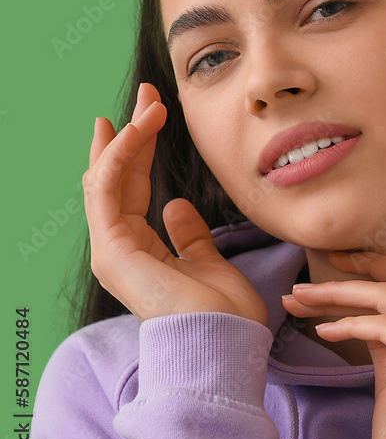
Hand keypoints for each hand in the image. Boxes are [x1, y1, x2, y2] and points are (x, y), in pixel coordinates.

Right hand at [83, 82, 269, 325]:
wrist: (225, 341)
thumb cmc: (224, 313)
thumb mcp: (210, 263)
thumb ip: (190, 236)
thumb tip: (178, 206)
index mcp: (141, 251)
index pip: (133, 191)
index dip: (140, 152)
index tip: (150, 118)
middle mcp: (120, 249)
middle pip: (116, 179)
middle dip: (130, 135)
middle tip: (146, 97)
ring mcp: (112, 250)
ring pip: (107, 179)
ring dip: (128, 137)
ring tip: (148, 104)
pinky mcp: (113, 249)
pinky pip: (108, 191)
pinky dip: (121, 157)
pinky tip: (136, 130)